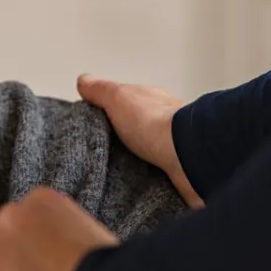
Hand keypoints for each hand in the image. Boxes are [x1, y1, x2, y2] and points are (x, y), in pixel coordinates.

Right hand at [77, 75, 203, 207]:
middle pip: (135, 131)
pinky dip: (146, 181)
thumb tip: (83, 80)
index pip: (125, 105)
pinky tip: (132, 190)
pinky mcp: (177, 173)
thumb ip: (100, 90)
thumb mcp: (117, 97)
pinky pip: (157, 177)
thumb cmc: (154, 123)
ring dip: (133, 164)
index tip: (89, 128)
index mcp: (150, 101)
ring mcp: (172, 149)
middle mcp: (163, 123)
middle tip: (96, 158)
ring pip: (146, 156)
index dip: (107, 114)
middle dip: (118, 143)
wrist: (187, 155)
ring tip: (109, 179)